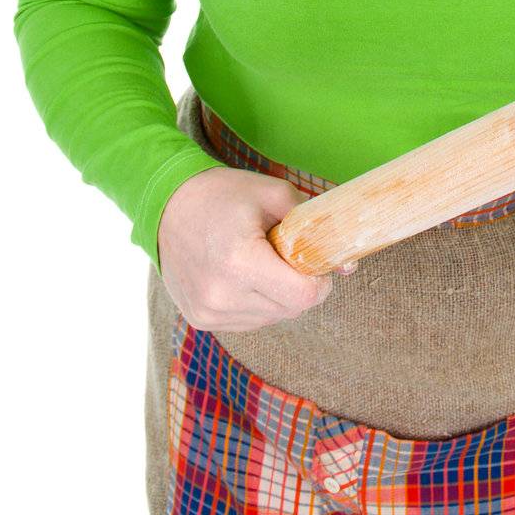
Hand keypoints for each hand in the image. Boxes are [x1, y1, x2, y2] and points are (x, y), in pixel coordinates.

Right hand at [157, 165, 357, 331]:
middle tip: (287, 256)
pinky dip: (256, 302)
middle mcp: (222, 295)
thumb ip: (313, 224)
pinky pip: (248, 321)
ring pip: (272, 318)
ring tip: (259, 261)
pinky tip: (242, 275)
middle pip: (291, 309)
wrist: (167, 204)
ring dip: (277, 296)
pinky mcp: (200, 320)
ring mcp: (208, 312)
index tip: (315, 263)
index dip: (320, 281)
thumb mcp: (273, 193)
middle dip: (299, 285)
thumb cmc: (222, 194)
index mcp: (241, 262)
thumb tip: (347, 264)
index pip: (304, 296)